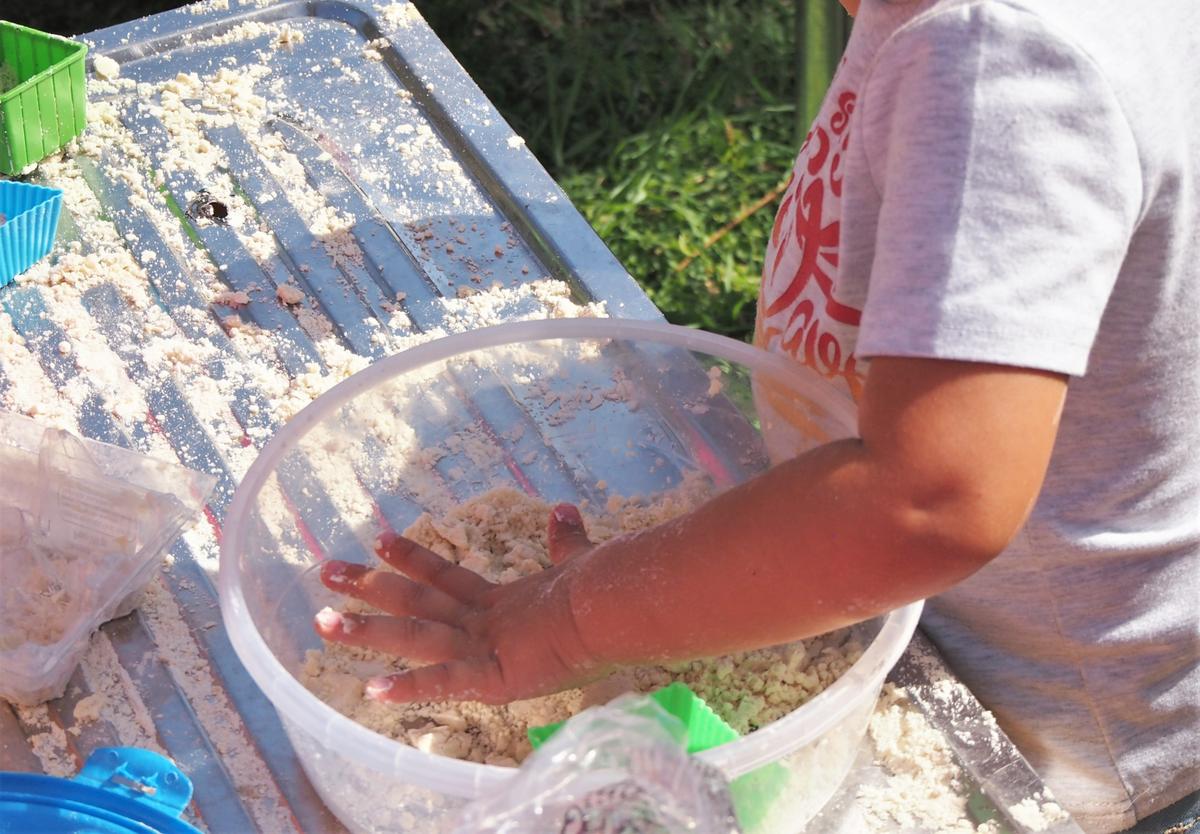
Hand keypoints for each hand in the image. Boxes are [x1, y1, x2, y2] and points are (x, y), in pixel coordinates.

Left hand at [312, 504, 608, 703]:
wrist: (615, 606)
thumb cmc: (605, 589)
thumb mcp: (583, 564)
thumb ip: (567, 541)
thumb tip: (563, 509)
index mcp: (503, 601)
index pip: (445, 577)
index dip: (411, 559)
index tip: (379, 540)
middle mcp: (483, 620)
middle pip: (415, 600)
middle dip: (369, 586)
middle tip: (326, 571)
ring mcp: (483, 645)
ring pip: (414, 635)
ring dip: (367, 630)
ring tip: (322, 621)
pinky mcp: (492, 675)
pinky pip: (444, 683)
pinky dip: (410, 688)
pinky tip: (372, 691)